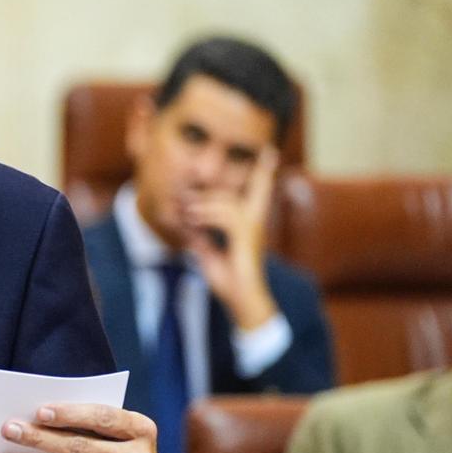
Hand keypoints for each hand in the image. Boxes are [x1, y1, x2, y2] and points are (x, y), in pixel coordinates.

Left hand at [183, 144, 278, 330]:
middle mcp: (256, 222)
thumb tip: (185, 223)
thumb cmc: (229, 281)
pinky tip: (192, 221)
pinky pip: (224, 216)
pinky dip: (205, 216)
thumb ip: (199, 237)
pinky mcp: (247, 236)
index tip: (271, 151)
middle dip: (204, 195)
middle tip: (180, 199)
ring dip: (201, 206)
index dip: (264, 171)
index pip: (259, 191)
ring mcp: (254, 228)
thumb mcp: (207, 254)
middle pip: (230, 194)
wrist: (242, 301)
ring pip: (226, 203)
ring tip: (184, 213)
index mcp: (249, 224)